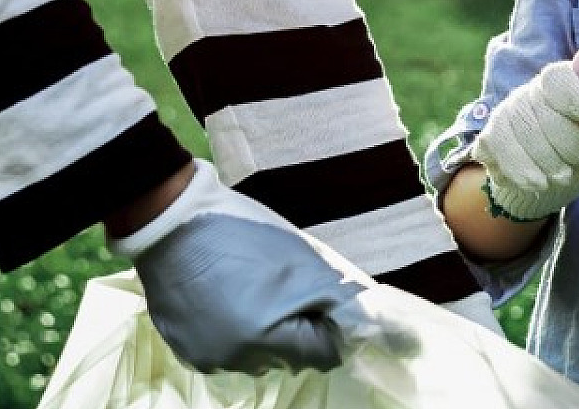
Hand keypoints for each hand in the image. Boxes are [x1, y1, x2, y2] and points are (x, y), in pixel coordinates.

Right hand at [110, 159, 402, 373]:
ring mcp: (206, 357)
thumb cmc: (246, 234)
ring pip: (257, 355)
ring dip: (263, 328)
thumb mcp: (308, 264)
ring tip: (249, 284)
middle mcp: (236, 360)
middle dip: (295, 326)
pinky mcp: (184, 348)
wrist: (171, 218)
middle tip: (279, 283)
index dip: (325, 321)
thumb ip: (352, 305)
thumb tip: (407, 343)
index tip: (313, 291)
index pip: (324, 353)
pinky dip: (231, 327)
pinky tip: (225, 293)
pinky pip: (224, 349)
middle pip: (291, 356)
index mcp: (267, 339)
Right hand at [471, 60, 578, 219]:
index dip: (570, 93)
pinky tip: (537, 184)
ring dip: (543, 158)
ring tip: (563, 178)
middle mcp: (530, 94)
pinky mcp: (490, 136)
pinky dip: (520, 169)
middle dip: (563, 138)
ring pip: (517, 128)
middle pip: (538, 105)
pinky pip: (498, 148)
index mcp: (562, 85)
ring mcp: (508, 114)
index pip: (556, 77)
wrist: (557, 179)